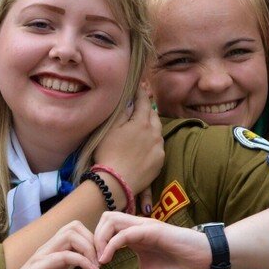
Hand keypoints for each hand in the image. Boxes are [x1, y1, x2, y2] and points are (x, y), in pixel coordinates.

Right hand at [0, 222, 114, 268]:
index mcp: (58, 255)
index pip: (80, 234)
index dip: (98, 243)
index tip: (110, 261)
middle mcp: (51, 250)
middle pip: (76, 226)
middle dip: (95, 240)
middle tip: (105, 261)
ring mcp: (43, 256)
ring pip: (70, 233)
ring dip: (89, 247)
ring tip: (98, 267)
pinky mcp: (38, 267)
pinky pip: (62, 254)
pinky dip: (80, 259)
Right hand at [93, 85, 163, 202]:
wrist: (116, 182)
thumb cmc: (108, 153)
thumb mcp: (110, 129)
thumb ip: (122, 112)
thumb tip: (130, 101)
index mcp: (142, 122)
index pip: (144, 102)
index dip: (141, 93)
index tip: (139, 86)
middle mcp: (155, 133)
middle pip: (154, 116)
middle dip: (148, 109)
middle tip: (141, 106)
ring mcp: (159, 148)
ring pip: (158, 131)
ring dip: (152, 126)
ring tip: (143, 127)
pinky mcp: (160, 162)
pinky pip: (158, 146)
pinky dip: (153, 142)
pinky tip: (145, 146)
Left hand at [93, 212, 208, 268]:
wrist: (204, 263)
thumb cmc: (180, 268)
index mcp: (134, 237)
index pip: (105, 230)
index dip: (94, 245)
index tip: (90, 267)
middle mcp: (136, 228)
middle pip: (104, 220)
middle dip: (92, 239)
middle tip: (91, 262)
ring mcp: (144, 227)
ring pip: (110, 220)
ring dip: (99, 239)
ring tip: (98, 261)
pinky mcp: (152, 230)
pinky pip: (125, 233)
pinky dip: (111, 245)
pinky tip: (105, 261)